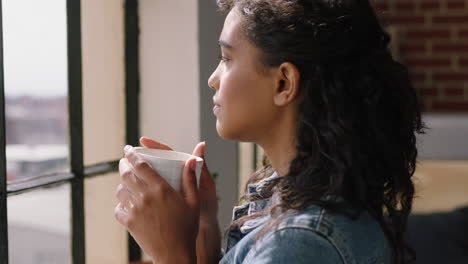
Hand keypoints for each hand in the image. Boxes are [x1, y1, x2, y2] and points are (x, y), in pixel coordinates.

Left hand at [115, 144, 198, 262]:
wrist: (174, 253)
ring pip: (120, 190)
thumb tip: (192, 159)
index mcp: (161, 189)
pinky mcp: (128, 222)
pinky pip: (118, 208)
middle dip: (123, 165)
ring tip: (127, 183)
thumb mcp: (194, 202)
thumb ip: (191, 179)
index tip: (128, 149)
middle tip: (125, 162)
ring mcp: (135, 210)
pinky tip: (127, 204)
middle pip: (126, 174)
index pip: (140, 165)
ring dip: (122, 184)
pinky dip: (120, 204)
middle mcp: (145, 197)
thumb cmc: (186, 228)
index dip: (132, 154)